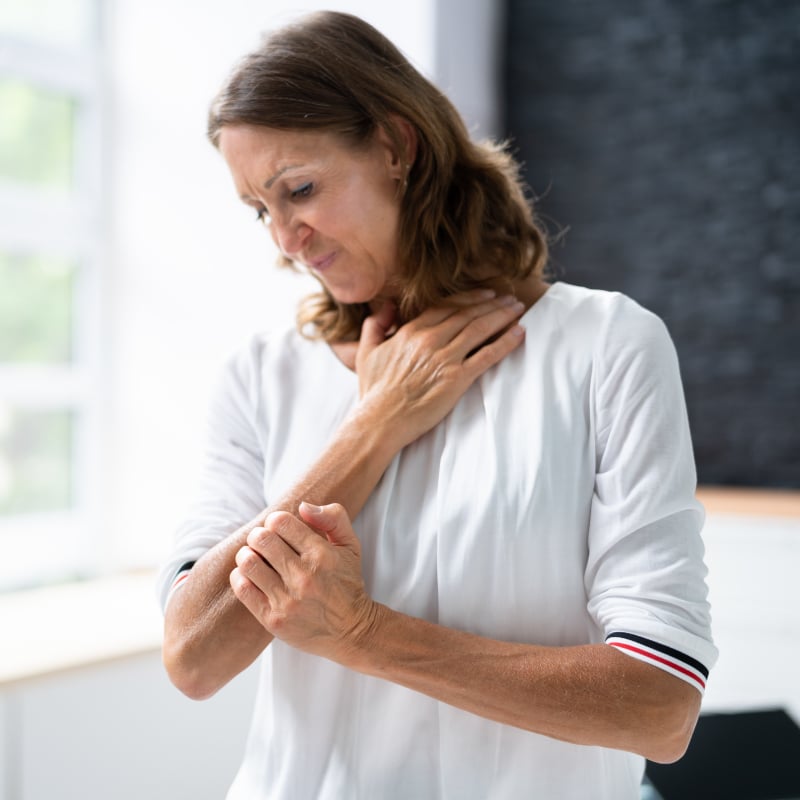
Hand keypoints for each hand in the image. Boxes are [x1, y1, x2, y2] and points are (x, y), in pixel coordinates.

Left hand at [230, 502, 377, 660]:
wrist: (351, 630)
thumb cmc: (347, 582)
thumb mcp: (350, 545)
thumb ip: (333, 517)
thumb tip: (302, 506)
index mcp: (322, 554)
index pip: (281, 522)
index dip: (275, 520)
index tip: (278, 528)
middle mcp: (305, 577)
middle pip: (262, 540)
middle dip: (258, 535)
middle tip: (262, 541)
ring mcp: (288, 600)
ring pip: (249, 563)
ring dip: (246, 555)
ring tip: (254, 557)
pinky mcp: (274, 620)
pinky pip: (243, 589)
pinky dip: (240, 576)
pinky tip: (249, 575)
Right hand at [355, 290, 525, 447]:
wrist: (379, 422)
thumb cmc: (374, 393)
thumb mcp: (366, 353)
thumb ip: (375, 325)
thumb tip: (386, 306)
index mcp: (411, 331)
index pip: (447, 307)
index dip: (470, 298)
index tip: (487, 294)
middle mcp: (430, 340)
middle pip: (468, 314)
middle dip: (492, 304)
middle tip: (510, 299)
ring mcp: (445, 359)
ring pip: (480, 329)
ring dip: (502, 316)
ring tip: (518, 309)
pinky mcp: (457, 379)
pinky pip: (487, 355)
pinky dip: (506, 342)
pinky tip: (519, 333)